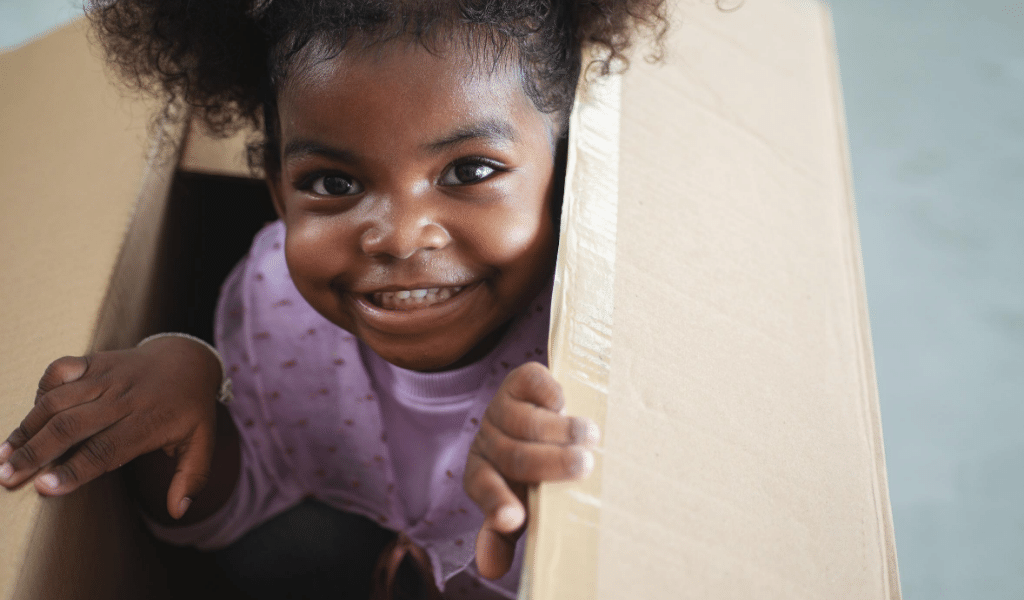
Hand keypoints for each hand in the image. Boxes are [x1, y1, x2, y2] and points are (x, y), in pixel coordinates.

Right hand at [0, 336, 222, 519]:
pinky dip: (40, 391)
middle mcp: (124, 397)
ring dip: (27, 427)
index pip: (106, 449)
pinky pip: (60, 370)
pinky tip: (29, 416)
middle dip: (36, 453)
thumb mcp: (202, 443)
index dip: (74, 469)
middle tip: (7, 477)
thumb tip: (178, 511)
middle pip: (72, 426)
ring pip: (58, 399)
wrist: (189, 358)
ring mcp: (107, 376)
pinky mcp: (95, 360)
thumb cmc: (191, 408)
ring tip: (3, 455)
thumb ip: (192, 478)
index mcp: (150, 420)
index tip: (44, 488)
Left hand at [463, 362, 599, 579]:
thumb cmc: (532, 468)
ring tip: (590, 434)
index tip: (515, 519)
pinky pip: (531, 383)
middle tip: (583, 465)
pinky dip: (550, 393)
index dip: (498, 506)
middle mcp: (489, 441)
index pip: (484, 492)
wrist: (538, 413)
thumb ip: (505, 530)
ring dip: (559, 428)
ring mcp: (502, 408)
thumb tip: (490, 569)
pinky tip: (566, 401)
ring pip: (524, 421)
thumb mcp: (520, 499)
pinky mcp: (520, 380)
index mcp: (484, 475)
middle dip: (549, 461)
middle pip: (513, 455)